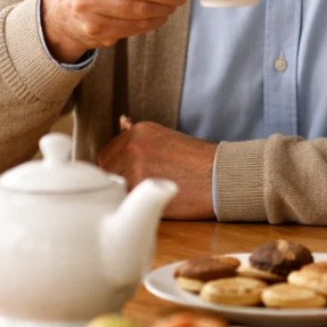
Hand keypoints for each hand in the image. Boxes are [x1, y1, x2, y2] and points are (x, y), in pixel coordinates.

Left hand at [98, 120, 216, 219]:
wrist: (219, 176)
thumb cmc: (200, 161)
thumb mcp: (169, 139)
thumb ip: (142, 138)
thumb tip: (122, 122)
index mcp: (140, 130)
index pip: (108, 153)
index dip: (119, 167)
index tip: (134, 175)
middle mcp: (133, 144)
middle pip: (106, 169)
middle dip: (118, 179)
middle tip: (140, 188)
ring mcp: (133, 166)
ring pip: (112, 187)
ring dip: (124, 193)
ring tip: (145, 196)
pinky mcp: (138, 188)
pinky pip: (122, 200)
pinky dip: (131, 205)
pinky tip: (149, 203)